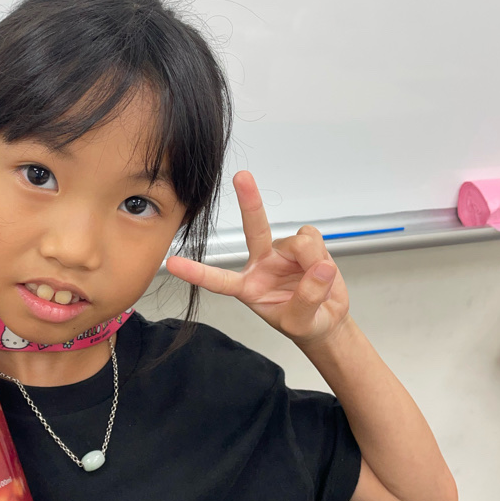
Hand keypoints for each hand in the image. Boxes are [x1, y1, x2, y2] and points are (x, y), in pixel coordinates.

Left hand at [166, 171, 349, 345]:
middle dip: (249, 201)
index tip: (172, 263)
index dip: (197, 272)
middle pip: (253, 230)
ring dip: (312, 260)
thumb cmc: (305, 322)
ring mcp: (282, 251)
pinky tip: (321, 266)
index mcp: (248, 286)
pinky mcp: (303, 243)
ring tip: (317, 279)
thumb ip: (307, 298)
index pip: (219, 280)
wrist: (327, 318)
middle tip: (242, 177)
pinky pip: (313, 238)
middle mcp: (261, 263)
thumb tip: (321, 268)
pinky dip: (322, 253)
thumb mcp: (301, 323)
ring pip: (299, 242)